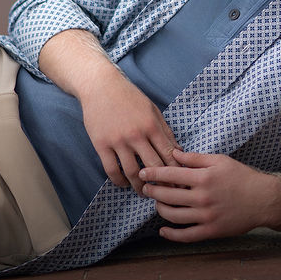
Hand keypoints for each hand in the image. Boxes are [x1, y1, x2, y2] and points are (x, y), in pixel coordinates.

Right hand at [74, 70, 180, 194]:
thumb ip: (165, 131)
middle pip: (153, 167)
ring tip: (144, 192)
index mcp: (152, 126)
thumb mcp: (152, 110)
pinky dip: (119, 181)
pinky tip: (123, 183)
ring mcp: (118, 141)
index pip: (168, 155)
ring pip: (132, 172)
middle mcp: (137, 135)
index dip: (176, 171)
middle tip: (164, 193)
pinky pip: (111, 170)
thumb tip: (179, 152)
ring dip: (139, 186)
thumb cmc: (129, 97)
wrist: (100, 86)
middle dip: (161, 183)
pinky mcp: (101, 145)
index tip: (179, 182)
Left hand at [138, 150, 280, 242]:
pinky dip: (171, 234)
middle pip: (168, 196)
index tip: (143, 173)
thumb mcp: (220, 160)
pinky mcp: (211, 231)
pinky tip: (163, 230)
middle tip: (146, 189)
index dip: (154, 174)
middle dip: (153, 192)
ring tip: (157, 204)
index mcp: (204, 178)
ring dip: (160, 210)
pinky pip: (186, 236)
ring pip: (173, 216)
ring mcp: (206, 216)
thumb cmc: (242, 176)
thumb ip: (195, 158)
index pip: (170, 175)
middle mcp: (203, 197)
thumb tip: (174, 153)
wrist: (263, 199)